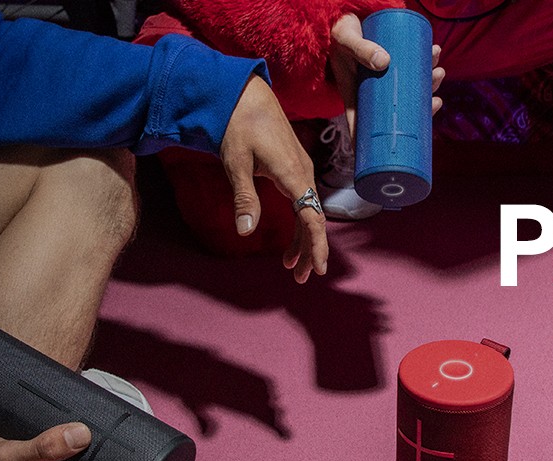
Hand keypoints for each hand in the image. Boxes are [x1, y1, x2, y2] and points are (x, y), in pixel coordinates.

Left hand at [221, 76, 326, 282]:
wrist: (244, 91)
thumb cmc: (238, 124)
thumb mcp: (236, 163)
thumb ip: (244, 198)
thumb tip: (246, 232)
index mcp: (292, 174)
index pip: (311, 217)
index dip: (315, 245)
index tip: (316, 269)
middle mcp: (302, 172)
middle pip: (313, 219)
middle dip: (309, 249)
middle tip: (299, 277)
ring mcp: (300, 167)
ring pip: (309, 210)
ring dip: (303, 238)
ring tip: (290, 264)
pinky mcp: (293, 165)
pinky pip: (304, 200)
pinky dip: (299, 221)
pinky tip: (290, 235)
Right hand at [328, 13, 444, 136]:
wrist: (343, 15)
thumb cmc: (340, 33)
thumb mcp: (347, 41)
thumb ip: (361, 49)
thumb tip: (384, 61)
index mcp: (356, 95)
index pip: (366, 126)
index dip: (379, 143)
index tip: (392, 154)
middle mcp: (372, 91)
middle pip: (397, 110)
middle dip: (420, 109)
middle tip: (436, 101)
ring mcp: (383, 78)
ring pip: (408, 89)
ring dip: (428, 84)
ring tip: (439, 72)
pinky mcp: (391, 62)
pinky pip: (411, 68)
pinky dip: (425, 63)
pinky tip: (435, 56)